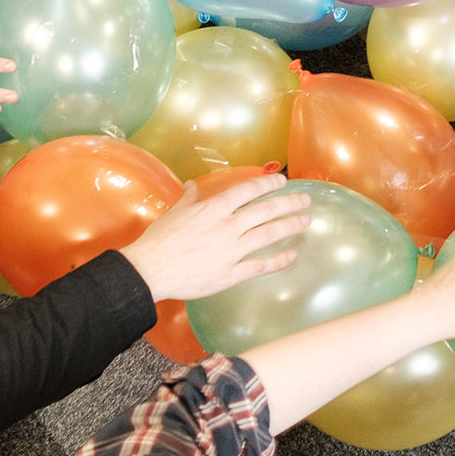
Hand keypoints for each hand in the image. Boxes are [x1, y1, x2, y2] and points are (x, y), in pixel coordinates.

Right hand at [120, 174, 311, 302]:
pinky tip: (292, 256)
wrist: (149, 271)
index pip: (249, 190)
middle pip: (266, 210)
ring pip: (268, 235)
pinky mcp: (230, 274)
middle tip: (305, 200)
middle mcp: (228, 226)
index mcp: (214, 208)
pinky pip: (260, 266)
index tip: (283, 181)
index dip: (269, 184)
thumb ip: (189, 197)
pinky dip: (278, 261)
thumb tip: (193, 184)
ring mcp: (231, 251)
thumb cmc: (160, 239)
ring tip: (305, 221)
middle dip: (288, 203)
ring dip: (289, 226)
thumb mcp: (175, 212)